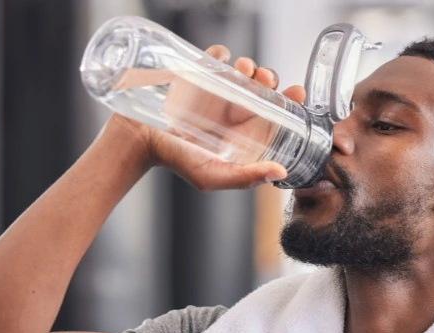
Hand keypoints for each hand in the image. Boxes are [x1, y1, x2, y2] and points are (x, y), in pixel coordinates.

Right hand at [109, 45, 306, 190]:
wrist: (138, 140)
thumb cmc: (174, 161)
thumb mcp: (212, 176)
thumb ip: (245, 177)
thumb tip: (280, 172)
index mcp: (241, 133)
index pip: (274, 114)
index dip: (289, 102)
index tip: (296, 93)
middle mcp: (230, 111)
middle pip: (262, 88)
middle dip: (269, 79)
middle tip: (264, 80)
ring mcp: (214, 92)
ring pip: (243, 70)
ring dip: (249, 65)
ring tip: (244, 70)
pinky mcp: (196, 75)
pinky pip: (215, 57)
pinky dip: (222, 53)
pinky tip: (221, 59)